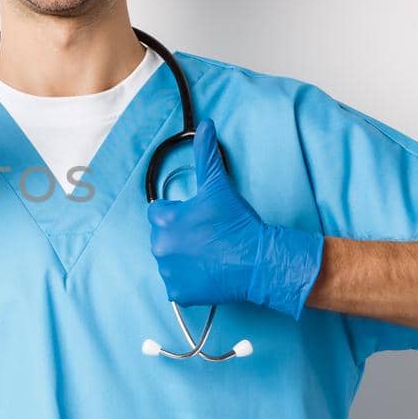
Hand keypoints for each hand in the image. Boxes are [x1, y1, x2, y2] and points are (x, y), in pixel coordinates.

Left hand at [145, 118, 323, 318]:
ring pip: (169, 260)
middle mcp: (160, 246)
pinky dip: (188, 280)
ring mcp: (168, 272)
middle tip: (207, 238)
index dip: (180, 214)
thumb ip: (207, 154)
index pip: (159, 212)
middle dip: (180, 235)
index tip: (199, 219)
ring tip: (209, 254)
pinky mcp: (178, 292)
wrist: (258, 260)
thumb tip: (206, 125)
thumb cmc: (238, 223)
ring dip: (183, 257)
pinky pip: (176, 284)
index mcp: (164, 219)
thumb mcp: (219, 186)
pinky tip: (207, 272)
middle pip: (162, 236)